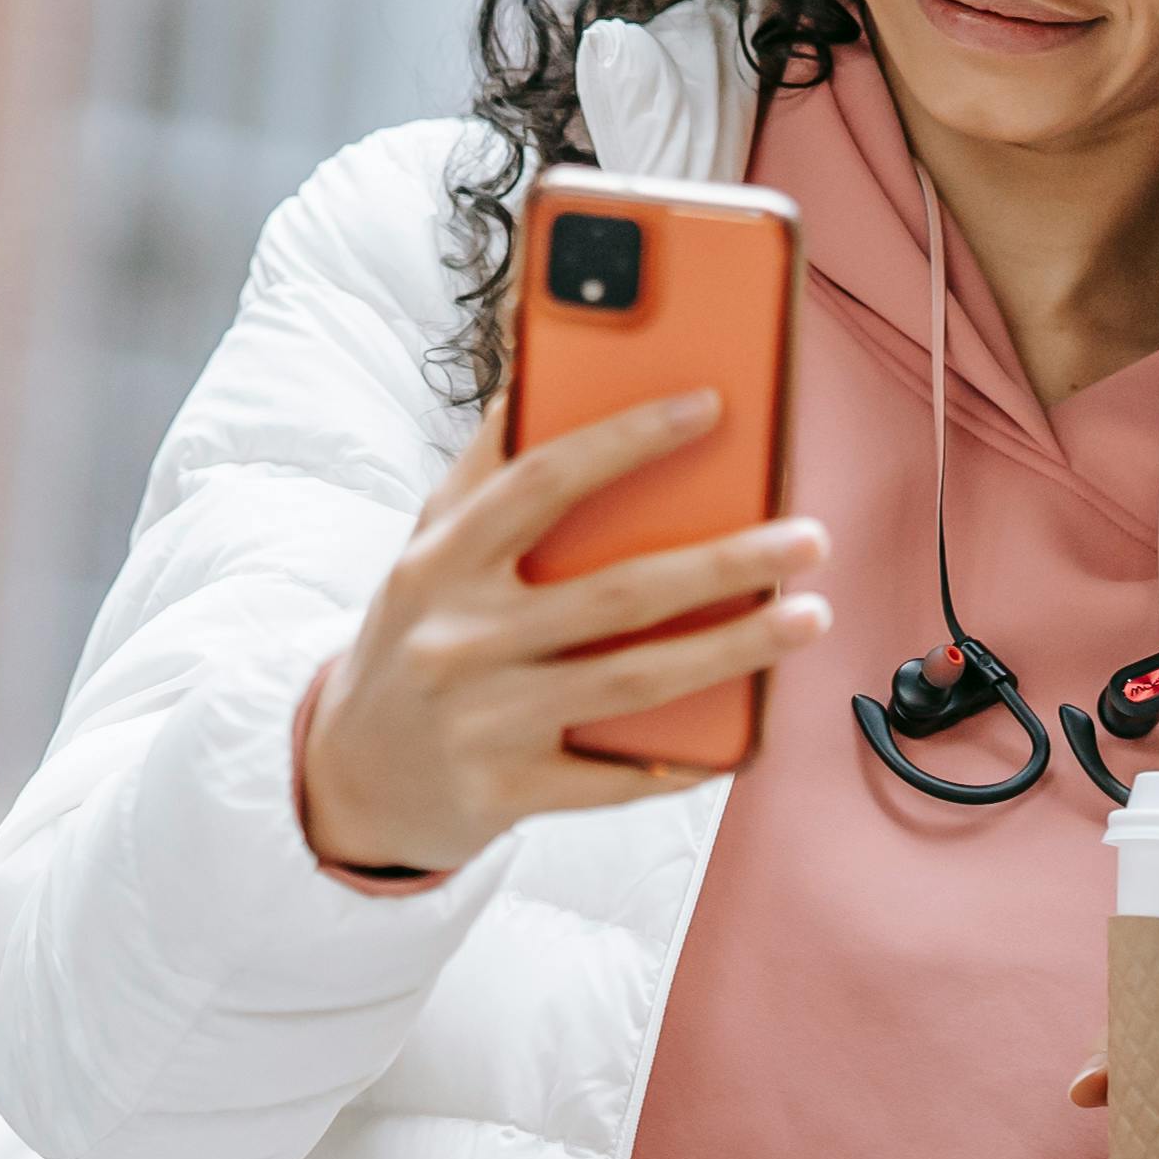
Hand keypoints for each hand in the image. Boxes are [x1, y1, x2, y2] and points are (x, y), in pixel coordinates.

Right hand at [296, 396, 833, 876]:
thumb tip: (545, 365)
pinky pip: (614, 775)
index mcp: (440, 561)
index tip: (711, 407)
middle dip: (728, 560)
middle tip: (810, 537)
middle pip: (616, 591)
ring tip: (810, 616)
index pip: (542, 480)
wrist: (348, 775)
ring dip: (736, 649)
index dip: (628, 438)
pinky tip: (746, 732)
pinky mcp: (504, 793)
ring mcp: (480, 721)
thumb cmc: (417, 638)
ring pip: (633, 680)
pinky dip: (682, 757)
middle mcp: (456, 637)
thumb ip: (486, 474)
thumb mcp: (428, 551)